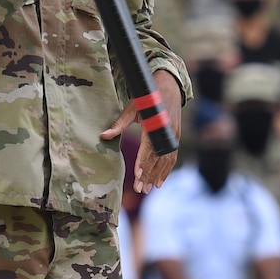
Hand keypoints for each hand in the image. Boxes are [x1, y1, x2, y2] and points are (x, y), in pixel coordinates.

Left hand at [102, 68, 183, 194]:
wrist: (168, 88)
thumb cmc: (146, 99)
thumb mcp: (131, 109)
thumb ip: (118, 124)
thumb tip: (103, 136)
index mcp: (154, 125)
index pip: (148, 149)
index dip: (143, 163)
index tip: (137, 177)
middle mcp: (166, 133)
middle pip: (158, 159)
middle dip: (149, 175)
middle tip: (140, 190)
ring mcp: (173, 136)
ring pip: (166, 161)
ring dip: (158, 176)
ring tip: (149, 190)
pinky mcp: (176, 138)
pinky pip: (172, 157)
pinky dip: (167, 170)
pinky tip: (160, 181)